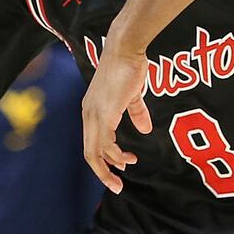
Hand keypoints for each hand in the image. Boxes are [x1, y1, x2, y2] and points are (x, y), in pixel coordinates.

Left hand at [82, 40, 150, 192]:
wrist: (126, 48)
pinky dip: (115, 154)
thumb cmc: (129, 66)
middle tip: (118, 185)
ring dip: (111, 166)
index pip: (91, 142)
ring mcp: (94, 115)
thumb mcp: (132, 94)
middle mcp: (88, 114)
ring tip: (128, 166)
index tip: (121, 166)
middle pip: (89, 153)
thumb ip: (136, 112)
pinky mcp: (104, 114)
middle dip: (103, 172)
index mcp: (92, 110)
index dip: (104, 159)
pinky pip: (105, 143)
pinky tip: (127, 157)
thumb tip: (146, 129)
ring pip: (94, 152)